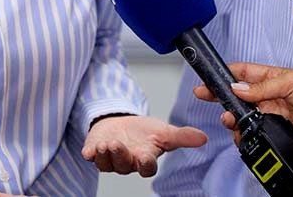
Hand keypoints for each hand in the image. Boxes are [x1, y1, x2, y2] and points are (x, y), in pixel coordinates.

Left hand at [81, 114, 206, 176]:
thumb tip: (203, 138)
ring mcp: (110, 158)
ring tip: (105, 143)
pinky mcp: (95, 150)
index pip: (146, 167)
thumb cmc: (144, 132)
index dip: (145, 164)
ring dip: (105, 154)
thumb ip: (182, 136)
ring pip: (106, 163)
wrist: (122, 124)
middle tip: (117, 144)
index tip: (145, 157)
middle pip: (124, 165)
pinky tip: (89, 149)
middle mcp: (127, 162)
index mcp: (144, 159)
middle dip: (120, 156)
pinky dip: (90, 153)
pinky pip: (91, 156)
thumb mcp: (164, 132)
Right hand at [194, 63, 292, 148]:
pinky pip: (254, 134)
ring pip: (242, 116)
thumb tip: (238, 88)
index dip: (224, 74)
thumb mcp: (290, 81)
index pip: (242, 73)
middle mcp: (267, 96)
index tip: (209, 77)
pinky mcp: (275, 132)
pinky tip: (244, 130)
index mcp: (270, 77)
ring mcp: (270, 114)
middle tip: (206, 95)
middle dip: (221, 96)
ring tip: (230, 116)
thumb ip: (262, 86)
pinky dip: (245, 134)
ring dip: (232, 116)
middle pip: (237, 96)